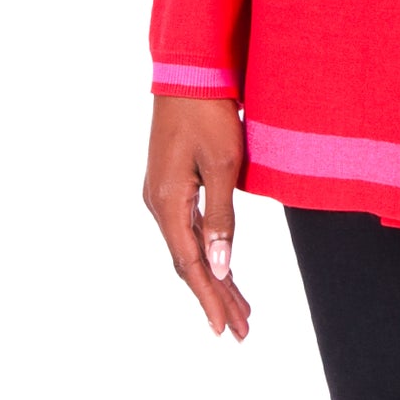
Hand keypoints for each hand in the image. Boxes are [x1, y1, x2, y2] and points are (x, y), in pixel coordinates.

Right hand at [143, 95, 251, 339]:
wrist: (189, 70)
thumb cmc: (208, 112)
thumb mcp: (222, 165)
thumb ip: (220, 218)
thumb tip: (218, 266)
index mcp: (167, 203)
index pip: (190, 265)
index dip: (210, 298)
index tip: (225, 329)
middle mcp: (158, 203)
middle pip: (188, 262)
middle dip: (217, 295)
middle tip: (241, 328)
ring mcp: (162, 193)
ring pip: (189, 247)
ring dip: (214, 275)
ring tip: (240, 306)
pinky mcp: (170, 182)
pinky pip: (188, 227)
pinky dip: (207, 250)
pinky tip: (221, 264)